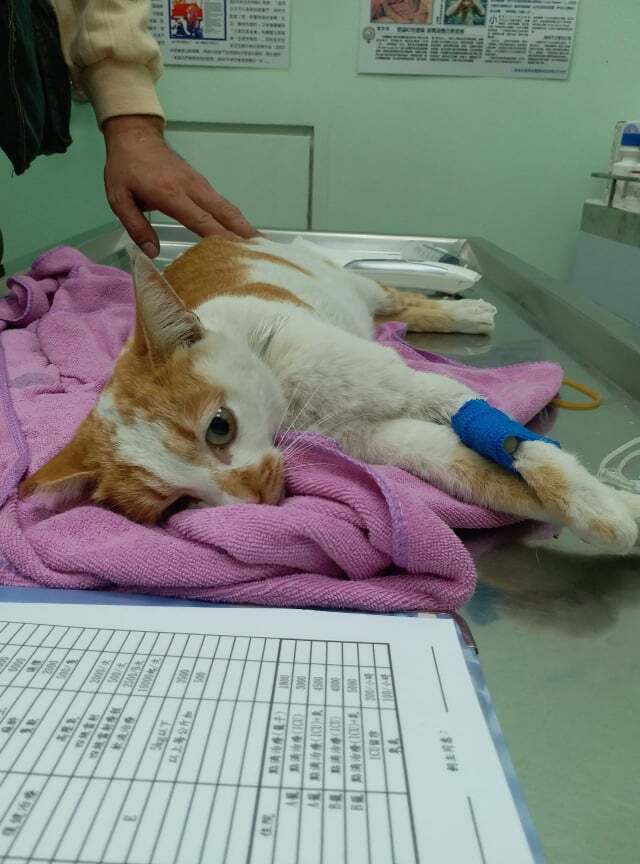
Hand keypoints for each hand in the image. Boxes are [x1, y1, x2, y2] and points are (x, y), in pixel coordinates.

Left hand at [103, 115, 256, 256]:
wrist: (134, 135)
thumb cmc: (125, 168)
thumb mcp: (119, 199)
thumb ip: (136, 227)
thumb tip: (152, 253)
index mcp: (171, 194)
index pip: (201, 220)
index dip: (220, 238)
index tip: (237, 254)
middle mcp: (192, 188)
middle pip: (225, 213)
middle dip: (244, 233)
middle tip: (263, 253)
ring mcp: (200, 184)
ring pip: (228, 208)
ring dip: (245, 227)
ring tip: (261, 247)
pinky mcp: (202, 183)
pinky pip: (222, 204)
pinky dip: (235, 220)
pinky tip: (242, 233)